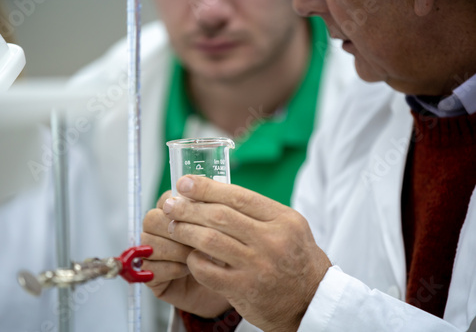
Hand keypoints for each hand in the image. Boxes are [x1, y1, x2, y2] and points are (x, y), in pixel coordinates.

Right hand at [141, 191, 231, 317]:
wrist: (232, 286)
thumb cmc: (228, 254)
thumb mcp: (226, 228)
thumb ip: (213, 207)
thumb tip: (198, 189)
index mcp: (177, 212)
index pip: (167, 200)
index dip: (182, 208)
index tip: (203, 218)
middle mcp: (161, 230)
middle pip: (152, 219)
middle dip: (177, 230)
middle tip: (200, 240)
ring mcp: (154, 252)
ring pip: (149, 242)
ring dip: (175, 249)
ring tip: (197, 256)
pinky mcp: (152, 275)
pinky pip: (150, 266)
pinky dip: (172, 268)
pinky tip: (189, 270)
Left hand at [162, 175, 331, 331]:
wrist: (311, 300)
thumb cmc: (295, 259)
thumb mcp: (288, 227)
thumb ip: (258, 211)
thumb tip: (214, 193)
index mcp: (283, 219)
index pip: (238, 196)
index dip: (207, 188)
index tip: (185, 183)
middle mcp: (272, 240)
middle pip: (220, 216)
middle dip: (189, 208)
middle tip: (171, 204)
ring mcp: (258, 266)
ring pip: (210, 240)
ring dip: (185, 231)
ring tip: (172, 226)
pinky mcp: (244, 289)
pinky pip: (207, 270)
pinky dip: (193, 260)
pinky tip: (189, 255)